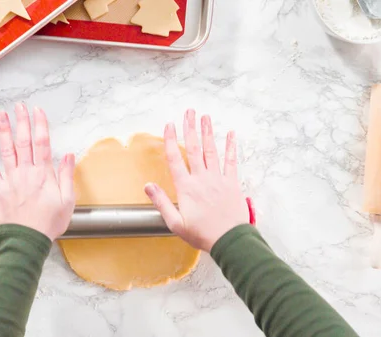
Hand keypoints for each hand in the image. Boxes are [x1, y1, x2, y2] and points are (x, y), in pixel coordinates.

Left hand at [0, 103, 74, 240]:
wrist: (27, 240)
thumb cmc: (48, 223)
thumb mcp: (67, 201)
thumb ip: (67, 176)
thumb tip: (69, 156)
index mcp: (44, 174)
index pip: (42, 143)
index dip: (40, 125)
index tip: (38, 111)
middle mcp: (26, 173)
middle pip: (24, 141)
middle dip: (22, 122)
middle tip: (20, 106)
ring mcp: (11, 180)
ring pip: (7, 150)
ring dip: (4, 131)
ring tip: (2, 115)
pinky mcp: (0, 189)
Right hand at [144, 109, 248, 251]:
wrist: (230, 240)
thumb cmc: (202, 234)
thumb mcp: (176, 223)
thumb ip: (161, 203)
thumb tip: (148, 186)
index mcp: (186, 188)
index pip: (175, 159)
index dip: (171, 140)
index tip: (169, 125)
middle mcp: (201, 179)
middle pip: (194, 148)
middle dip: (190, 128)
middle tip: (189, 112)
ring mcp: (218, 179)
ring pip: (211, 151)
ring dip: (207, 132)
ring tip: (205, 117)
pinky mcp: (232, 183)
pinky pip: (231, 161)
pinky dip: (231, 147)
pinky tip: (230, 134)